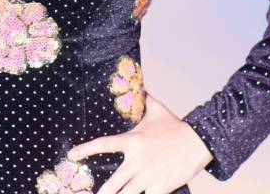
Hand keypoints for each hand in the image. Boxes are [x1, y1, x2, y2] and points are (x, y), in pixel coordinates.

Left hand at [66, 93, 212, 193]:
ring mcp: (148, 176)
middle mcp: (137, 160)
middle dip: (102, 193)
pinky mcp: (160, 188)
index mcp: (132, 141)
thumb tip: (139, 85)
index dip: (86, 150)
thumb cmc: (175, 126)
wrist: (197, 141)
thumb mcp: (156, 109)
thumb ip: (144, 99)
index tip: (72, 155)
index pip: (104, 144)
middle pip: (113, 182)